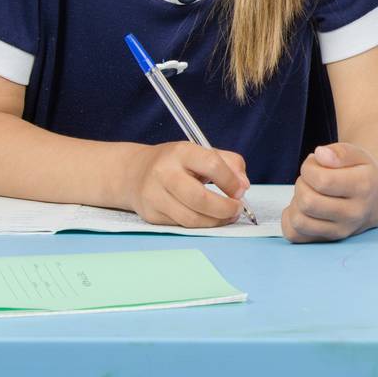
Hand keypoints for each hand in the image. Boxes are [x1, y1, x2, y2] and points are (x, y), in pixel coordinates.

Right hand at [127, 142, 248, 227]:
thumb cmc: (176, 163)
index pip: (211, 164)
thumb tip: (243, 186)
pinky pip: (182, 225)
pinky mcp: (151, 215)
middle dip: (225, 208)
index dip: (231, 181)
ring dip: (215, 221)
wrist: (134, 172)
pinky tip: (208, 218)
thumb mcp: (202, 152)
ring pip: (191, 218)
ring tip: (227, 216)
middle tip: (237, 209)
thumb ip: (230, 163)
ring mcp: (154, 195)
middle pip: (200, 198)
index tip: (241, 190)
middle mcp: (164, 172)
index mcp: (181, 152)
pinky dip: (200, 225)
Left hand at [282, 142, 377, 242]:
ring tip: (309, 193)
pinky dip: (290, 219)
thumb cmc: (362, 173)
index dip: (309, 168)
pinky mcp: (327, 241)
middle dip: (301, 184)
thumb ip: (340, 152)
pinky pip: (294, 235)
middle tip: (311, 178)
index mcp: (363, 187)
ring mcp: (340, 231)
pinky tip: (303, 208)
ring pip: (298, 221)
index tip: (314, 163)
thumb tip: (320, 155)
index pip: (322, 181)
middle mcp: (353, 214)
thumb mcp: (358, 155)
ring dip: (296, 202)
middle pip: (308, 202)